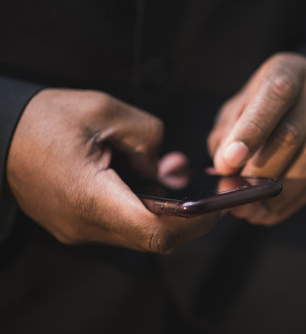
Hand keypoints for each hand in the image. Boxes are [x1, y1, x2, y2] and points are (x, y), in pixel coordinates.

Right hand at [7, 89, 219, 252]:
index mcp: (90, 197)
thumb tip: (165, 168)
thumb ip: (147, 136)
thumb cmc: (44, 119)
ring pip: (140, 236)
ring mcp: (80, 230)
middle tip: (207, 193)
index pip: (155, 231)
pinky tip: (152, 186)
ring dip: (168, 215)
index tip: (216, 206)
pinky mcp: (78, 225)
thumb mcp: (104, 111)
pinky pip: (123, 227)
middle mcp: (85, 225)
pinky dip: (146, 211)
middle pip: (153, 239)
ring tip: (179, 182)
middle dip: (188, 220)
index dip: (195, 223)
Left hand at [208, 53, 305, 224]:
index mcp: (289, 69)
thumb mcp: (242, 109)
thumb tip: (224, 170)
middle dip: (260, 171)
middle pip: (293, 131)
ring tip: (255, 211)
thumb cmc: (269, 107)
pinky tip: (275, 210)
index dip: (252, 129)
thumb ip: (228, 135)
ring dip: (281, 191)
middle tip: (236, 197)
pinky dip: (298, 199)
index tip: (229, 163)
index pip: (276, 93)